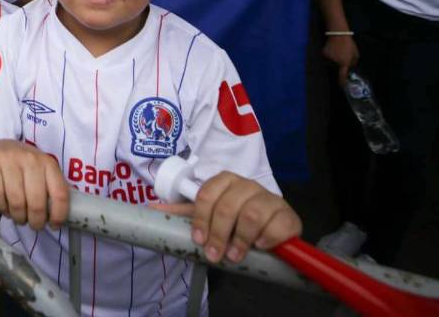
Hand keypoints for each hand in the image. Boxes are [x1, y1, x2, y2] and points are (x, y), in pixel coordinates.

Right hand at [0, 139, 69, 229]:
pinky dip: (2, 208)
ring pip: (16, 201)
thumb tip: (63, 216)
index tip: (54, 225)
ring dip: (18, 217)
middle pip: (37, 202)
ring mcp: (9, 159)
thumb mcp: (41, 171)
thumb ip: (52, 188)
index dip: (58, 215)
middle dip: (36, 220)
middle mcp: (30, 158)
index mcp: (48, 162)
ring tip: (19, 218)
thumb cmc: (23, 165)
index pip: (59, 194)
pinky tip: (5, 209)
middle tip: (34, 225)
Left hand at [156, 172, 300, 263]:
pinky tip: (261, 246)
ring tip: (234, 256)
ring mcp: (270, 198)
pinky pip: (278, 224)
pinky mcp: (288, 214)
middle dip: (218, 233)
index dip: (201, 219)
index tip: (199, 240)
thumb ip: (184, 212)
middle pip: (228, 206)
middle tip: (215, 255)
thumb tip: (150, 208)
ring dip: (241, 239)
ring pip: (252, 213)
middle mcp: (247, 185)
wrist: (270, 224)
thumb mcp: (210, 214)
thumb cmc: (236, 218)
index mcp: (225, 181)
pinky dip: (268, 237)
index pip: (207, 195)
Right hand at [321, 35, 358, 85]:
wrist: (339, 34)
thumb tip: (350, 68)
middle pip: (336, 68)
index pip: (342, 76)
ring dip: (334, 60)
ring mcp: (328, 58)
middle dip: (339, 66)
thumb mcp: (355, 54)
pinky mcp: (324, 54)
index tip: (342, 86)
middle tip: (342, 58)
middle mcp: (335, 62)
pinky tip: (333, 49)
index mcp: (344, 63)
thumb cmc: (349, 44)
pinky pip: (327, 58)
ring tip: (338, 52)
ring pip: (331, 63)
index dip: (341, 82)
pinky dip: (330, 55)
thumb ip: (353, 62)